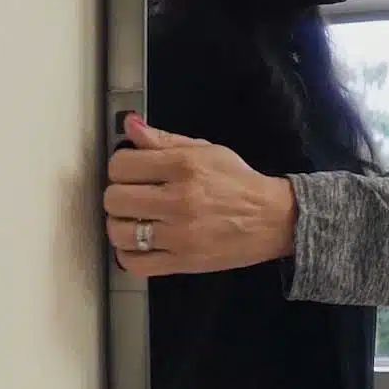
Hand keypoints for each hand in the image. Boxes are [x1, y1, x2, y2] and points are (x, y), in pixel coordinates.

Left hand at [104, 114, 296, 276]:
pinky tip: (139, 244)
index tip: (132, 172)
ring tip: (136, 220)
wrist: (274, 219)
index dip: (121, 167)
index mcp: (184, 166)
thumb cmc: (239, 183)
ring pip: (119, 231)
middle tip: (133, 197)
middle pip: (115, 198)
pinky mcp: (183, 262)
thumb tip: (130, 125)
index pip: (121, 164)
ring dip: (121, 225)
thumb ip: (165, 139)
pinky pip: (135, 263)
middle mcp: (180, 200)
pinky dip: (128, 254)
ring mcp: (180, 235)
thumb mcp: (207, 151)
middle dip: (119, 195)